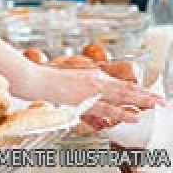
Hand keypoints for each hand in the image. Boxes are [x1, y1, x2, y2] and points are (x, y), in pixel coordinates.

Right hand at [31, 65, 164, 130]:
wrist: (34, 79)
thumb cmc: (48, 82)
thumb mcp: (71, 85)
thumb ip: (87, 96)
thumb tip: (99, 108)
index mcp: (92, 76)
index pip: (119, 84)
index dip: (136, 89)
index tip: (148, 94)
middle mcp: (94, 80)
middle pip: (125, 89)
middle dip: (144, 95)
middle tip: (161, 100)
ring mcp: (91, 90)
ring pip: (121, 96)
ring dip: (140, 101)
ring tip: (156, 105)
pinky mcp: (85, 99)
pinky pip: (108, 108)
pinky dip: (123, 112)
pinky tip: (134, 116)